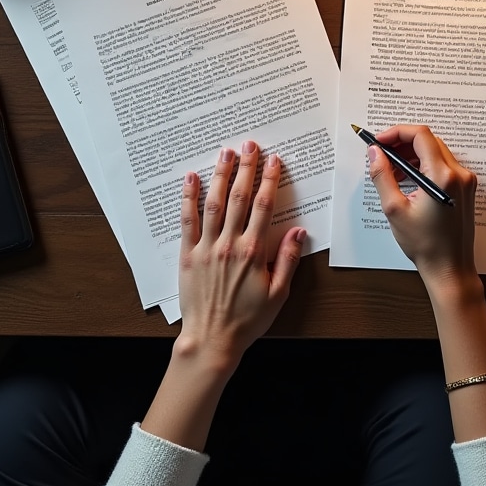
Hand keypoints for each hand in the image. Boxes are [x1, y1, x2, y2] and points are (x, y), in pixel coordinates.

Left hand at [176, 141, 304, 372]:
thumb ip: (287, 259)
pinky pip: (187, 221)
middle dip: (246, 168)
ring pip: (214, 203)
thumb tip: (298, 231)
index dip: (270, 180)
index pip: (263, 206)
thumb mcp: (278, 294)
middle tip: (249, 145)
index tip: (274, 161)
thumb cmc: (247, 320)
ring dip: (220, 175)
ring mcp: (206, 247)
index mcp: (253, 251)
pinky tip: (191, 179)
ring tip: (225, 152)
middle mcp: (229, 243)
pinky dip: (189, 198)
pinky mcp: (188, 255)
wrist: (211, 340)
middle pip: (239, 197)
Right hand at [367, 125, 477, 291]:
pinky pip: (443, 165)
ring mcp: (465, 180)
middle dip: (402, 143)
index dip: (396, 133)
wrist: (450, 268)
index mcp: (442, 176)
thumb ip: (383, 176)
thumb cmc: (425, 245)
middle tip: (382, 154)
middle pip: (428, 141)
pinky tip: (408, 179)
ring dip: (412, 154)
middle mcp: (458, 174)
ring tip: (392, 169)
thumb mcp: (395, 209)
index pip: (420, 136)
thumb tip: (375, 153)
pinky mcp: (466, 188)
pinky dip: (424, 165)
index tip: (380, 141)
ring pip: (436, 152)